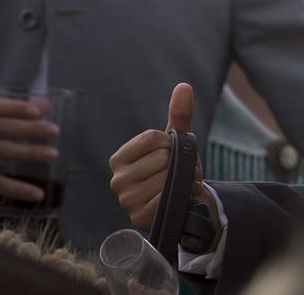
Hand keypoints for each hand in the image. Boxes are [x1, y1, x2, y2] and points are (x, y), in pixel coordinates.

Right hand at [0, 95, 59, 203]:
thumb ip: (6, 112)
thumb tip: (45, 104)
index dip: (17, 107)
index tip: (40, 111)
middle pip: (1, 127)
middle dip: (30, 129)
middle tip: (54, 131)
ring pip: (0, 150)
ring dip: (29, 153)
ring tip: (52, 155)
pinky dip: (16, 187)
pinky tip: (35, 193)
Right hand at [108, 83, 220, 245]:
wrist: (186, 203)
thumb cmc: (176, 170)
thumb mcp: (177, 141)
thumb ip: (180, 114)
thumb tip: (184, 85)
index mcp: (120, 158)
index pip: (151, 138)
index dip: (169, 142)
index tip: (170, 152)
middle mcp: (117, 179)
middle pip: (162, 157)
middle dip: (178, 163)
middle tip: (178, 173)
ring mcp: (126, 200)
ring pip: (167, 178)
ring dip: (182, 181)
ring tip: (178, 186)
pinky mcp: (139, 217)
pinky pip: (167, 197)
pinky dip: (179, 197)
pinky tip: (175, 200)